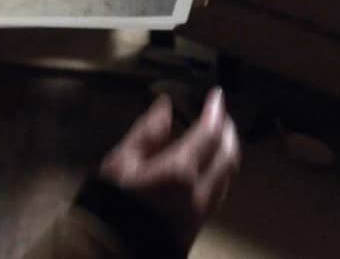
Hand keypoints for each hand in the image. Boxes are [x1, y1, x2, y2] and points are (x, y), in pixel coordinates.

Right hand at [100, 88, 239, 250]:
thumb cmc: (112, 203)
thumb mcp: (122, 161)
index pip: (209, 134)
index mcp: (180, 171)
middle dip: (229, 131)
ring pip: (228, 176)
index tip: (216, 96)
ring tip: (218, 137)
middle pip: (229, 156)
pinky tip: (209, 164)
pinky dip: (221, 170)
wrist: (110, 250)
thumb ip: (147, 132)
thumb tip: (165, 106)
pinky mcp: (200, 225)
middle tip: (221, 115)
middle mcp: (200, 192)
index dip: (215, 111)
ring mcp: (203, 211)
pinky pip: (220, 190)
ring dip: (228, 152)